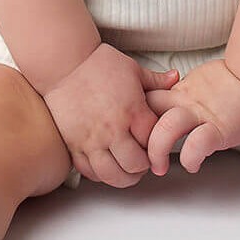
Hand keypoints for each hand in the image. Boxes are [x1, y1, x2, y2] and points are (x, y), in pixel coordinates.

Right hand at [40, 43, 180, 187]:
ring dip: (124, 177)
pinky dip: (100, 174)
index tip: (156, 144)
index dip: (158, 145)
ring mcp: (92, 140)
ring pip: (112, 175)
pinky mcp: (74, 145)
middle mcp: (113, 129)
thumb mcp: (132, 68)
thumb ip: (155, 80)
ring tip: (127, 170)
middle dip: (143, 166)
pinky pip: (89, 171)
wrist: (64, 63)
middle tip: (143, 161)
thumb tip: (175, 78)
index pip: (153, 142)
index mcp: (132, 110)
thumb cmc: (98, 63)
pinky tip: (106, 166)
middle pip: (135, 164)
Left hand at [143, 58, 239, 174]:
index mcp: (179, 92)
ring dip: (157, 151)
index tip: (134, 134)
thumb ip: (180, 96)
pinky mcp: (219, 129)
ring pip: (166, 128)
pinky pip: (197, 144)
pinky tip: (192, 165)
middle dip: (138, 137)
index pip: (146, 99)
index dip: (136, 117)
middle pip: (148, 113)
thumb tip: (163, 109)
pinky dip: (190, 158)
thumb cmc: (231, 84)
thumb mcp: (197, 86)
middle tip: (140, 155)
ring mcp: (201, 115)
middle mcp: (185, 102)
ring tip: (158, 166)